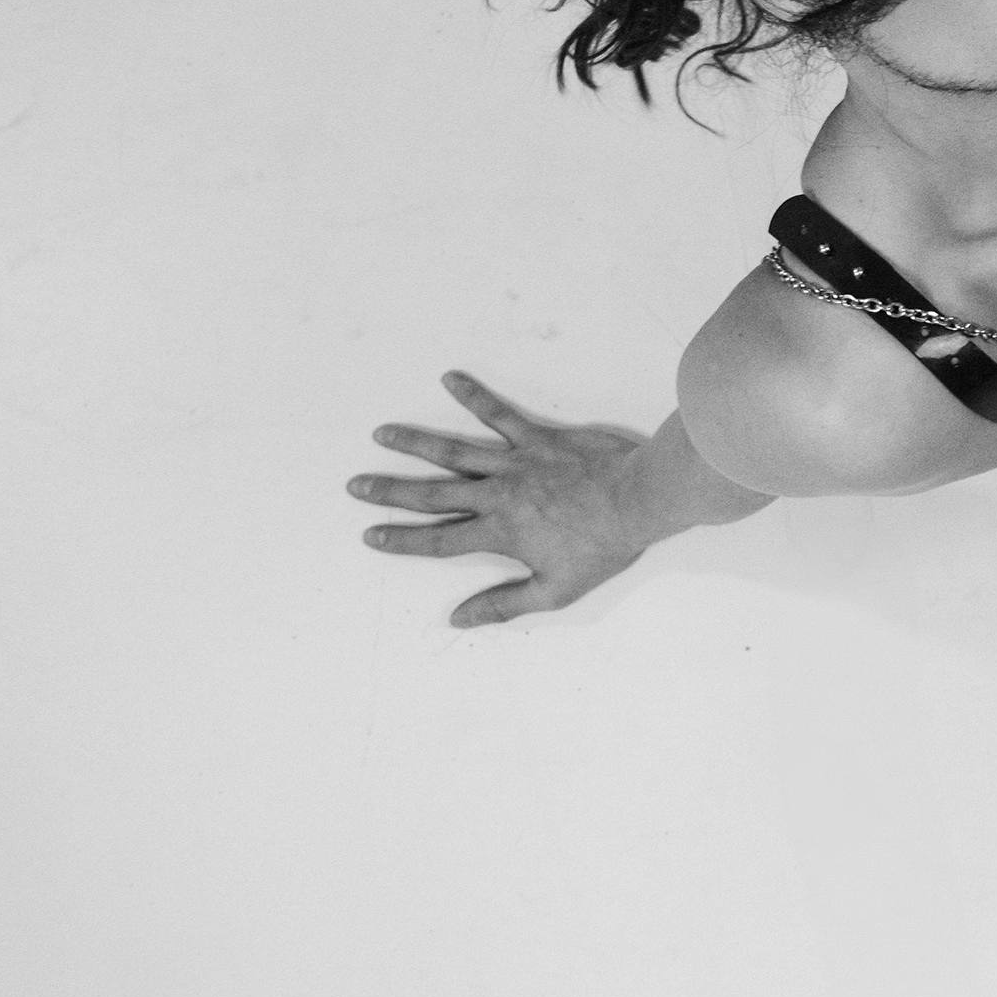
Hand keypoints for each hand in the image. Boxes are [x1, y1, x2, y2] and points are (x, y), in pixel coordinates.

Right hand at [349, 372, 650, 628]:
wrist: (641, 498)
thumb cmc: (603, 545)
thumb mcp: (556, 590)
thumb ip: (504, 604)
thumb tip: (458, 619)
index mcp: (499, 532)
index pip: (437, 539)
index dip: (401, 539)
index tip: (370, 535)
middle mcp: (498, 495)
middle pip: (432, 493)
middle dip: (390, 490)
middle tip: (356, 483)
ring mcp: (516, 462)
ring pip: (454, 451)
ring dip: (415, 441)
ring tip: (382, 433)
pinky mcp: (538, 437)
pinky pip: (499, 413)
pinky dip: (474, 395)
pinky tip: (450, 377)